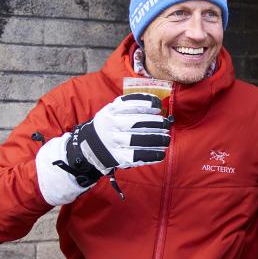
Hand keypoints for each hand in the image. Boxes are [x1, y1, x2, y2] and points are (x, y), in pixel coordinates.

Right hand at [53, 93, 169, 186]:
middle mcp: (111, 126)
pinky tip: (161, 153)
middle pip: (136, 123)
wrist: (91, 145)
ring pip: (137, 140)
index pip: (131, 105)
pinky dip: (151, 155)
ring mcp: (114, 142)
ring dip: (156, 139)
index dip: (148, 105)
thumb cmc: (110, 124)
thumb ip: (131, 104)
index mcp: (111, 111)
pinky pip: (136, 156)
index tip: (159, 107)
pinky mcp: (117, 157)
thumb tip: (155, 102)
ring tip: (166, 138)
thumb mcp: (114, 109)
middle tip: (166, 124)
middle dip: (156, 123)